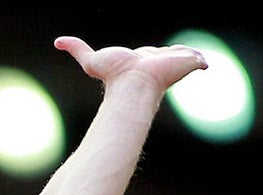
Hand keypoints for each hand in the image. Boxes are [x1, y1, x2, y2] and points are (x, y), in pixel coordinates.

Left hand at [54, 37, 207, 95]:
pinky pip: (196, 61)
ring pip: (181, 58)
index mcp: (142, 63)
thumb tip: (57, 42)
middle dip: (170, 57)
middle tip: (175, 58)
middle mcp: (157, 63)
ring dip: (186, 58)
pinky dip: (200, 61)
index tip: (150, 57)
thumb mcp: (90, 61)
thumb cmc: (114, 76)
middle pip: (166, 58)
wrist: (133, 84)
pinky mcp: (183, 64)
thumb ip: (77, 49)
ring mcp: (171, 64)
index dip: (150, 56)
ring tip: (193, 59)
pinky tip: (205, 64)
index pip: (149, 58)